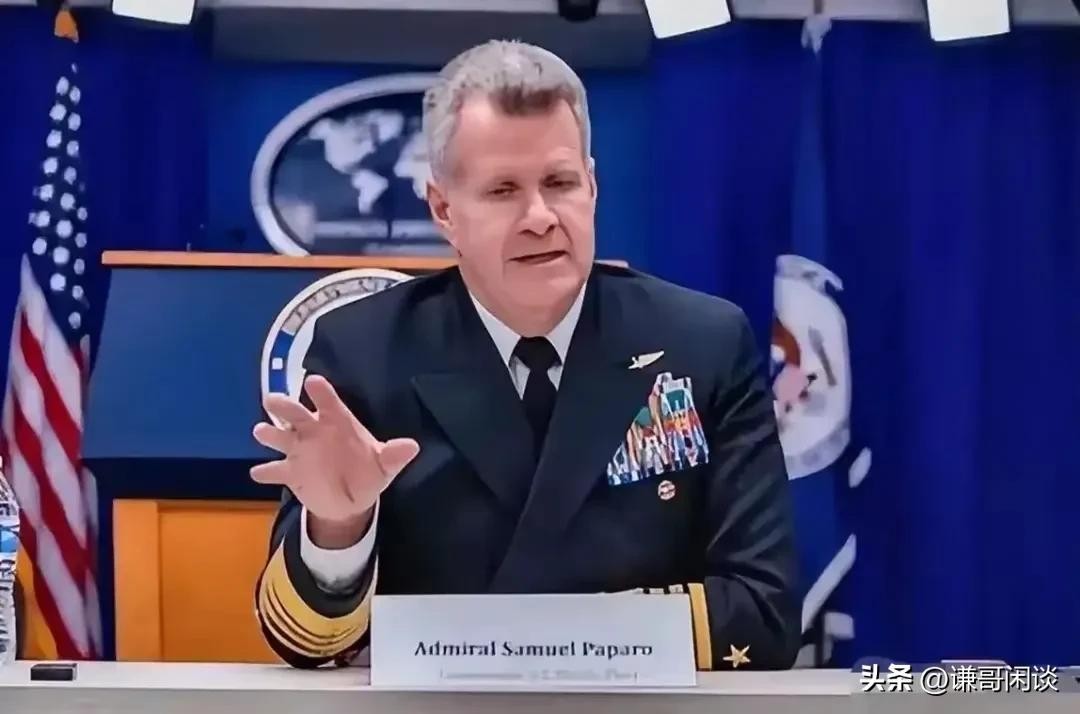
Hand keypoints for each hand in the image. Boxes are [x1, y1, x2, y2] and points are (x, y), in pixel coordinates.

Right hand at [250, 375, 418, 528]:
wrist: (351, 501)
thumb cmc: (367, 471)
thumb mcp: (384, 465)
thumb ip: (394, 455)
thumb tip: (412, 447)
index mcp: (338, 422)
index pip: (329, 402)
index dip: (321, 392)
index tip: (312, 382)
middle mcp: (315, 431)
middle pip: (296, 414)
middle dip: (284, 406)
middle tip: (272, 400)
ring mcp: (300, 451)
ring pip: (280, 437)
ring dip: (270, 434)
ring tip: (261, 432)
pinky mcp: (290, 472)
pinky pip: (276, 471)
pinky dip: (267, 472)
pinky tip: (258, 473)